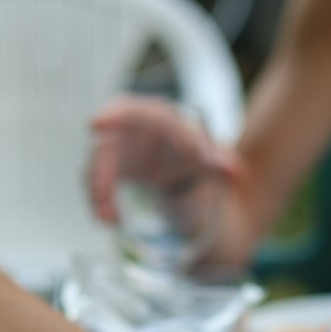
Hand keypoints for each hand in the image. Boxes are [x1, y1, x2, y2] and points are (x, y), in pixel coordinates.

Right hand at [89, 96, 245, 229]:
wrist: (180, 166)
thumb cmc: (191, 153)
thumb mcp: (206, 158)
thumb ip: (218, 163)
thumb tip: (235, 172)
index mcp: (157, 119)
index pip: (133, 111)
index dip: (113, 115)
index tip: (95, 124)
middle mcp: (131, 130)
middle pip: (107, 143)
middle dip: (100, 171)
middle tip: (100, 195)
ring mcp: (118, 149)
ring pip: (97, 167)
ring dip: (98, 193)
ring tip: (108, 218)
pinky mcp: (110, 169)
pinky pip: (99, 184)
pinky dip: (101, 202)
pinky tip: (110, 220)